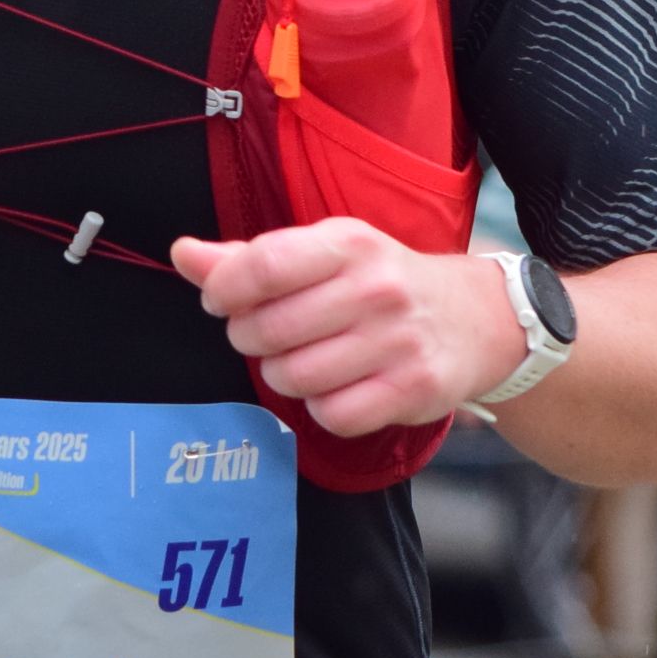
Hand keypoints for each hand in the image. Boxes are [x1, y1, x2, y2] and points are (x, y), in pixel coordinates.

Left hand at [171, 220, 525, 436]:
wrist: (474, 317)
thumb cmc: (379, 282)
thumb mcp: (323, 254)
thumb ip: (248, 258)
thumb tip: (181, 253)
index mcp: (348, 242)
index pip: (264, 265)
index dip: (225, 290)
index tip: (221, 301)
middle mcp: (376, 287)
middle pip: (268, 330)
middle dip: (251, 338)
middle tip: (268, 334)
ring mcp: (398, 341)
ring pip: (295, 377)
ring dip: (284, 375)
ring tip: (304, 360)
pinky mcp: (414, 389)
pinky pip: (332, 414)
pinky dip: (322, 407)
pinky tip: (338, 386)